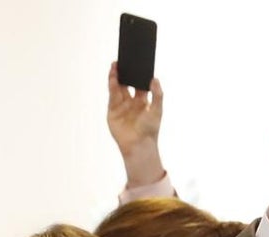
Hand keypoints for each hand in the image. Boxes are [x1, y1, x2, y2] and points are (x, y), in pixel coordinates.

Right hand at [107, 62, 164, 188]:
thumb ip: (157, 95)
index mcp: (142, 101)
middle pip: (127, 82)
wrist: (138, 145)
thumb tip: (155, 79)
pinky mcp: (112, 109)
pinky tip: (113, 76)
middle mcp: (131, 102)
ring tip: (116, 64)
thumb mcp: (157, 110)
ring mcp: (121, 105)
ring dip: (116, 75)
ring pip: (117, 86)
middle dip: (125, 72)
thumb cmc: (150, 130)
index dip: (138, 73)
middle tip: (125, 58)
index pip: (139, 83)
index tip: (138, 61)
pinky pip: (112, 94)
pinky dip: (112, 84)